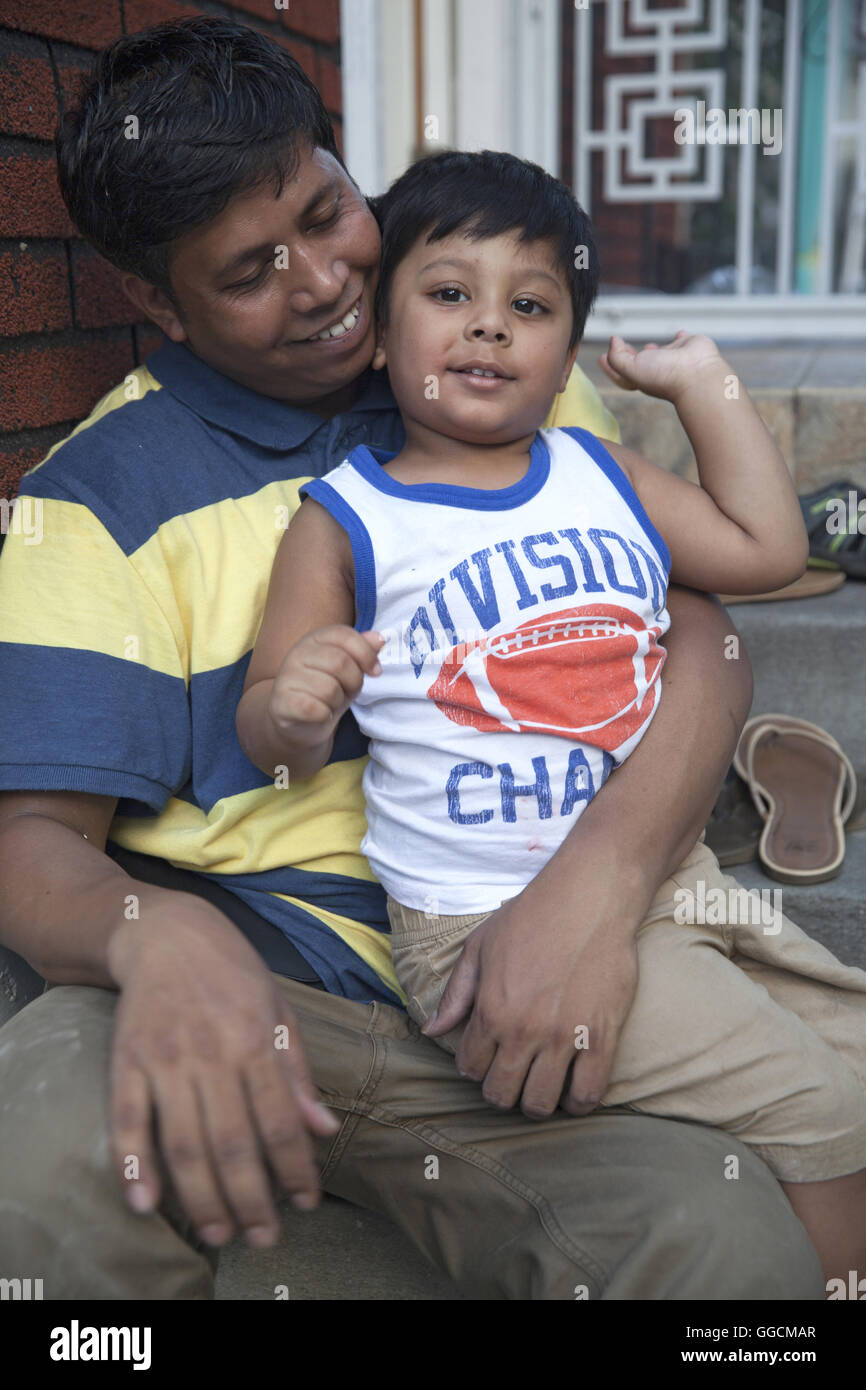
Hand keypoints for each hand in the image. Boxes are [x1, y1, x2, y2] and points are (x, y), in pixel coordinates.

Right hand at [106, 901, 340, 1247]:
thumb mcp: (279, 1010)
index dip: (296, 1169)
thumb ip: (297, 1072)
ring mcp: (166, 1060)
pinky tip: (145, 1202)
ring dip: (202, 1197)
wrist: (166, 933)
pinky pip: (127, 1120)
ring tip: (219, 1232)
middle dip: (252, 1200)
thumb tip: (323, 1129)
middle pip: (233, 1144)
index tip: (305, 1203)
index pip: (281, 1121)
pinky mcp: (126, 1061)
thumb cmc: (233, 973)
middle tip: (263, 1238)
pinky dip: (133, 1165)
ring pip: (184, 1143)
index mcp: (256, 1041)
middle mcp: (212, 1054)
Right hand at [268, 625, 384, 744]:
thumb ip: (363, 652)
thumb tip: (380, 638)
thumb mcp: (350, 669)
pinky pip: (314, 708)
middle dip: (353, 683)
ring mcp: (287, 677)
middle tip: (346, 692)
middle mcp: (298, 653)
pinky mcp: (281, 702)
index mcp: (315, 639)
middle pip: (340, 663)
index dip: (366, 654)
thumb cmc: (326, 691)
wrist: (298, 722)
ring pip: (329, 690)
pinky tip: (321, 715)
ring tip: (330, 704)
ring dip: (337, 703)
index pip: (345, 635)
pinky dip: (324, 715)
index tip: (375, 672)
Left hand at [422, 879, 640, 1118]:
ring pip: (542, 1103)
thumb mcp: (481, 947)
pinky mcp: (602, 1037)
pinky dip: (579, 1102)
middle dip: (502, 1092)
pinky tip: (574, 1089)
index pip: (470, 1068)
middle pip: (502, 1094)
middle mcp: (523, 1030)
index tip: (487, 1058)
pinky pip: (589, 1094)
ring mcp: (564, 1037)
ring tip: (542, 1085)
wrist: (590, 897)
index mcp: (490, 1009)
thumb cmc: (532, 916)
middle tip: (513, 1077)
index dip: (475, 1067)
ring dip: (537, 1102)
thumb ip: (456, 994)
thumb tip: (431, 1031)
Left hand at [598, 330, 723, 403]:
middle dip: (630, 355)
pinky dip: (681, 336)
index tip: (600, 357)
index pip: (621, 372)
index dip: (609, 365)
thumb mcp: (630, 369)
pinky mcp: (688, 346)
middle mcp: (657, 369)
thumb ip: (616, 356)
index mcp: (642, 377)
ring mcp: (673, 357)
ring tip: (648, 346)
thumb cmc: (665, 376)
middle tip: (621, 346)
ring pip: (661, 353)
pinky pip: (683, 339)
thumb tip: (613, 341)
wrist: (697, 373)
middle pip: (640, 362)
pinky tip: (680, 334)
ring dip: (654, 350)